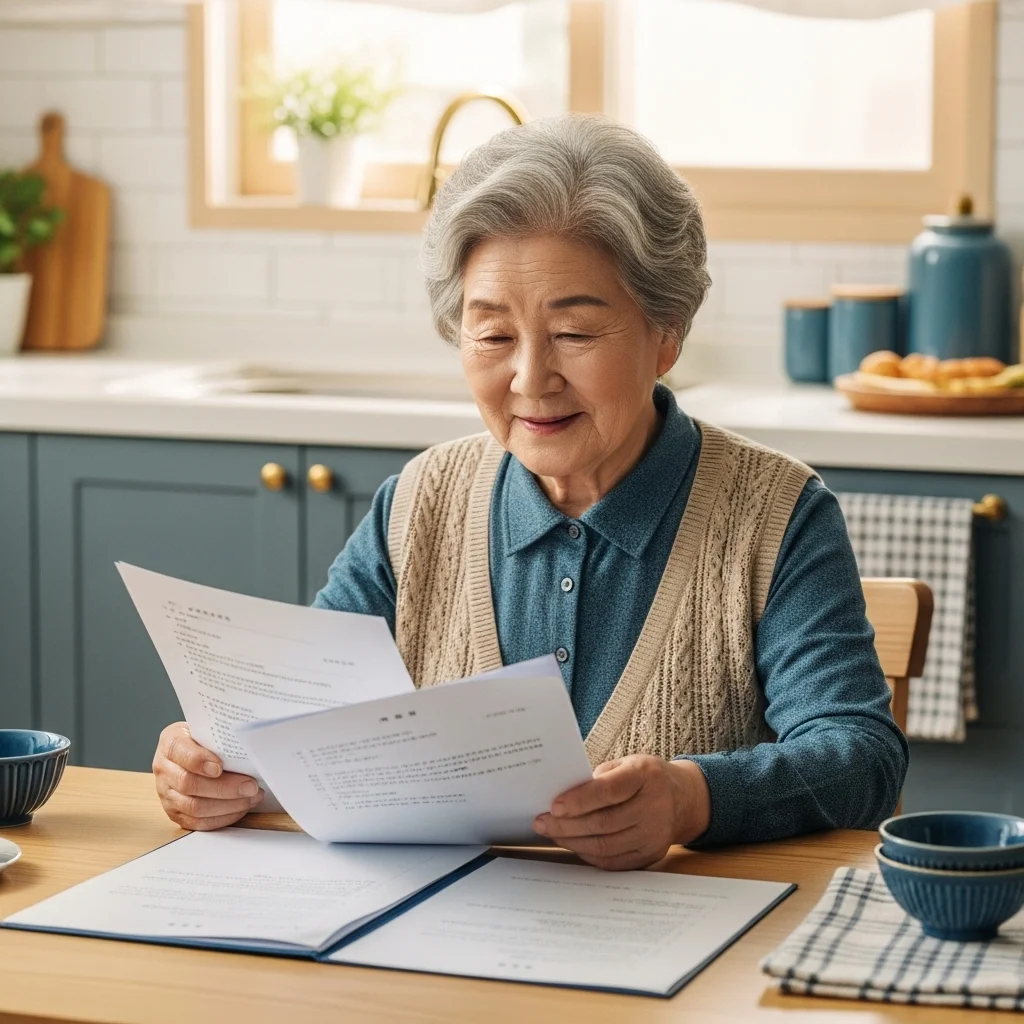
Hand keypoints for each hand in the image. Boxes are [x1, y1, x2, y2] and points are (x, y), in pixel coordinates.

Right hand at [153, 722, 263, 830]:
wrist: (191, 751)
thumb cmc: (204, 739)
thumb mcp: (208, 729)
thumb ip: (221, 737)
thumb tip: (250, 746)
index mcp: (171, 742)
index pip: (180, 752)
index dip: (199, 761)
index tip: (220, 767)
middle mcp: (164, 768)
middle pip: (189, 784)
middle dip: (224, 788)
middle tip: (251, 786)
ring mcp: (166, 793)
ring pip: (194, 807)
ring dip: (228, 806)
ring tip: (251, 797)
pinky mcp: (175, 812)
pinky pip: (197, 823)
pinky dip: (222, 818)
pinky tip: (240, 808)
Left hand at [532, 755, 710, 869]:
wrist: (683, 799)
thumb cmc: (645, 777)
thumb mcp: (626, 763)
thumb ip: (599, 777)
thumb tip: (563, 796)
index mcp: (646, 776)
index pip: (609, 791)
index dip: (580, 800)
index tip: (554, 806)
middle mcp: (654, 807)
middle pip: (604, 823)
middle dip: (567, 825)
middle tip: (542, 822)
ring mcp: (655, 835)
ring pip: (606, 845)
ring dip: (573, 842)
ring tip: (552, 834)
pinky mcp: (651, 855)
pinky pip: (614, 861)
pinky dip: (589, 854)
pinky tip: (573, 844)